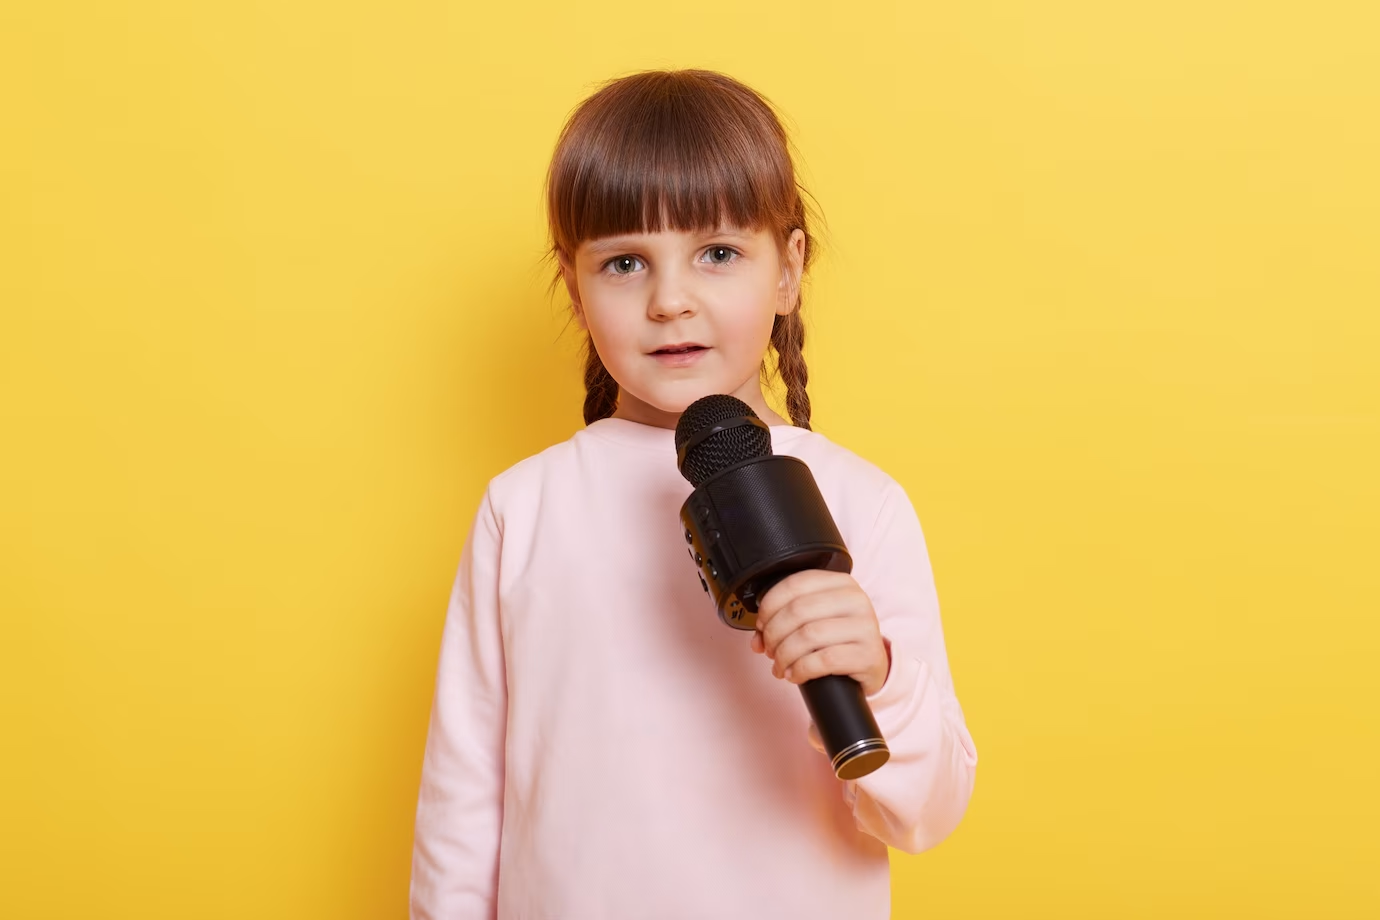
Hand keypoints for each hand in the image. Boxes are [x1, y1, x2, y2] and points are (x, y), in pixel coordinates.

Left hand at [749, 569, 890, 696]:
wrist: (871, 665)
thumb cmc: (838, 639)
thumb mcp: (816, 619)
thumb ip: (785, 620)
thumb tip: (757, 639)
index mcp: (841, 582)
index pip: (795, 584)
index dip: (770, 606)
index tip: (761, 624)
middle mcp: (856, 600)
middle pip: (798, 611)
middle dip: (774, 634)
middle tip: (769, 649)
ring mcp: (865, 627)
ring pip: (808, 636)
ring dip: (784, 655)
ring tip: (780, 666)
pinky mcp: (867, 655)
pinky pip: (823, 661)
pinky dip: (800, 670)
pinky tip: (794, 675)